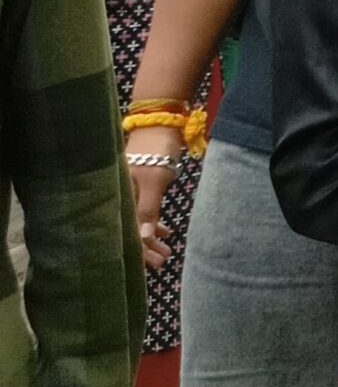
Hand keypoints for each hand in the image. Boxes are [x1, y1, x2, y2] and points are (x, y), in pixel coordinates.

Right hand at [129, 134, 181, 270]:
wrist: (161, 122)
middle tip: (163, 262)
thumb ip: (148, 208)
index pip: (128, 231)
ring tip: (168, 252)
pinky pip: (147, 209)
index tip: (154, 264)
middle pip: (132, 229)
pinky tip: (167, 232)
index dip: (140, 250)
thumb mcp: (154, 180)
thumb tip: (145, 236)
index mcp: (120, 197)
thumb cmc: (156, 150)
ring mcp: (131, 191)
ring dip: (154, 237)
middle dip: (147, 248)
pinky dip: (156, 221)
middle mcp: (122, 196)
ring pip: (140, 221)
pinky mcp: (143, 185)